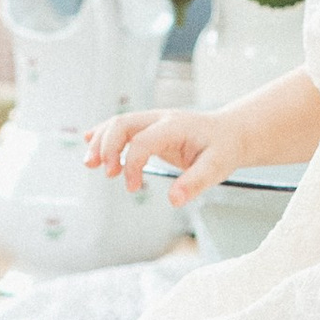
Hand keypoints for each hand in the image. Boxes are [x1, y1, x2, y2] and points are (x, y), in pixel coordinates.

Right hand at [85, 104, 250, 205]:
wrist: (230, 133)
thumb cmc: (224, 149)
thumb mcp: (217, 167)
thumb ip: (196, 183)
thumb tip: (174, 200)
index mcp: (175, 126)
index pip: (142, 141)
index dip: (132, 165)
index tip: (132, 188)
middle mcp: (160, 119)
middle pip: (123, 124)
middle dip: (107, 146)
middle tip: (104, 173)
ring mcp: (153, 121)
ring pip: (118, 123)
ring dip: (101, 141)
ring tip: (90, 164)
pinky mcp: (149, 128)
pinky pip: (122, 127)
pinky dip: (105, 134)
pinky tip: (89, 140)